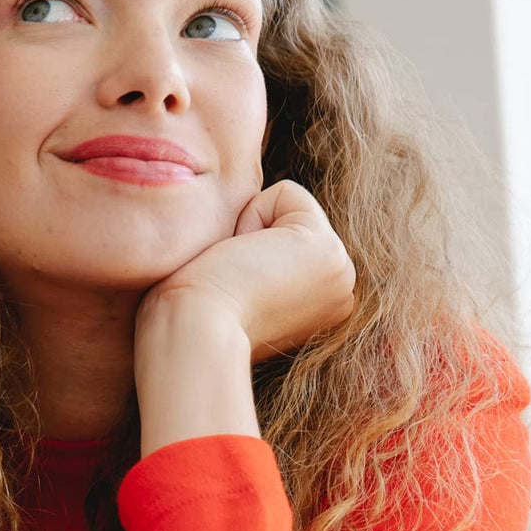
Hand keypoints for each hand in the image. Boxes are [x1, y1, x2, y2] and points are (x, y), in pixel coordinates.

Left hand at [136, 179, 356, 363]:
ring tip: (236, 276)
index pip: (281, 240)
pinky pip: (285, 192)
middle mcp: (338, 294)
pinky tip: (241, 262)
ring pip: (287, 207)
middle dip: (250, 237)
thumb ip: (252, 269)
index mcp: (316, 307)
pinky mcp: (330, 253)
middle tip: (232, 283)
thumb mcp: (231, 293)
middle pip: (288, 220)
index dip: (242, 248)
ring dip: (248, 231)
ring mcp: (341, 275)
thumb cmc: (189, 321)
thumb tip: (240, 240)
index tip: (229, 289)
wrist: (193, 337)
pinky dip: (251, 215)